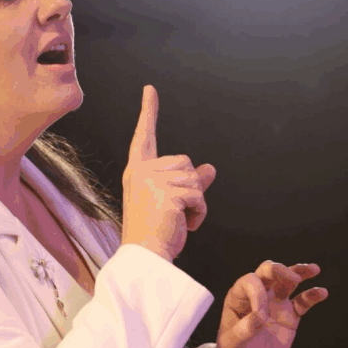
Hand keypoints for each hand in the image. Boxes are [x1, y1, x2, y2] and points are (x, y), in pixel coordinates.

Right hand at [120, 86, 216, 261]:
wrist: (145, 257)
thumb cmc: (154, 233)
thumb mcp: (171, 203)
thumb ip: (189, 183)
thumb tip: (209, 168)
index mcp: (137, 171)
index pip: (144, 137)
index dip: (148, 112)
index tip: (150, 90)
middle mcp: (142, 171)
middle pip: (184, 161)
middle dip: (190, 187)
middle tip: (174, 212)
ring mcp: (153, 180)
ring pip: (195, 179)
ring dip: (196, 203)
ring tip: (178, 220)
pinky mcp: (168, 192)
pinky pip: (199, 196)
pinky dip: (199, 214)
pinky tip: (185, 225)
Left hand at [216, 261, 327, 347]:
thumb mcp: (231, 347)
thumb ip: (242, 331)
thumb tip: (259, 317)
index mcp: (238, 299)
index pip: (249, 283)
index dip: (258, 294)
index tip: (261, 317)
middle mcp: (257, 296)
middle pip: (268, 273)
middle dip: (280, 271)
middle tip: (293, 279)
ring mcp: (275, 304)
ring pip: (288, 282)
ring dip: (300, 272)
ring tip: (314, 269)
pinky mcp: (290, 316)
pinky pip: (302, 302)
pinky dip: (312, 295)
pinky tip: (322, 292)